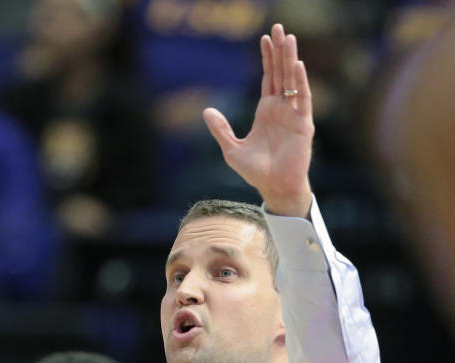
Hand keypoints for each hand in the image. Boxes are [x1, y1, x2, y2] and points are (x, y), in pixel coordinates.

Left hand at [202, 23, 313, 216]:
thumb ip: (220, 128)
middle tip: (279, 27)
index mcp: (267, 111)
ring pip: (293, 80)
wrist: (273, 187)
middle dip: (280, 51)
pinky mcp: (303, 124)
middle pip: (281, 73)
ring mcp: (294, 114)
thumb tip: (206, 110)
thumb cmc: (255, 171)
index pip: (269, 78)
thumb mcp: (231, 148)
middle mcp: (282, 108)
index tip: (265, 38)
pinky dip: (301, 82)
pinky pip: (303, 99)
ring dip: (291, 59)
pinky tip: (297, 65)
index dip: (267, 58)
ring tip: (289, 38)